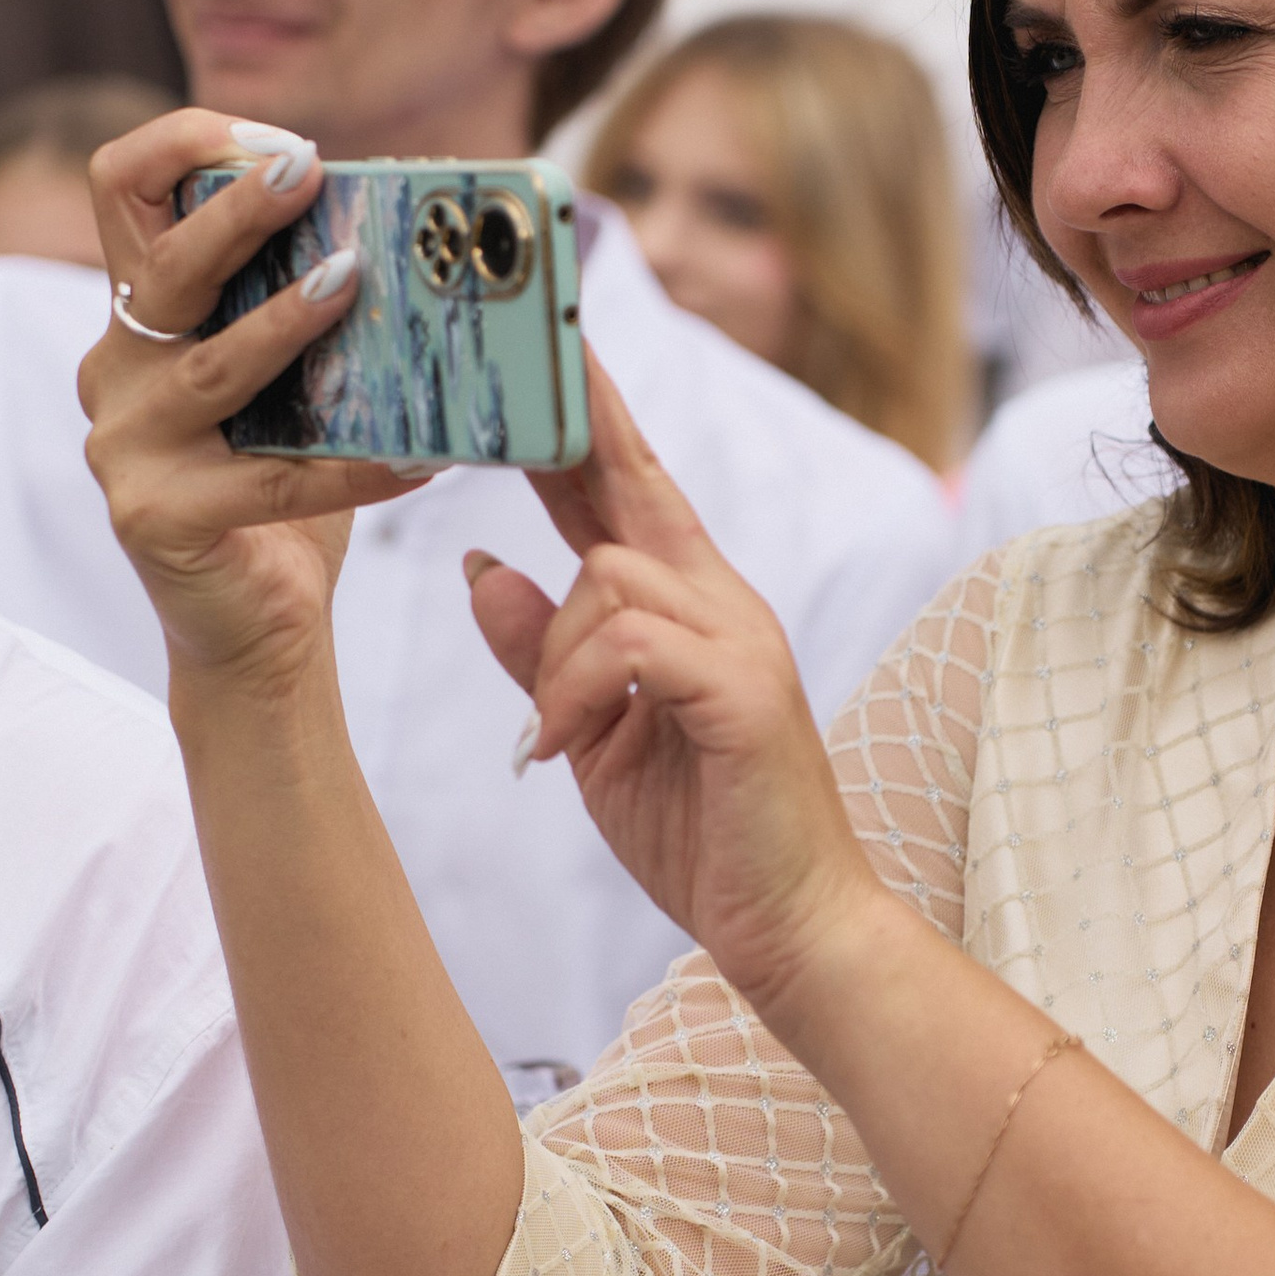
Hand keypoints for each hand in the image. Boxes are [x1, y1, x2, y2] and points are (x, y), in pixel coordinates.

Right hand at [79, 109, 426, 693]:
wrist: (260, 630)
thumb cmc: (285, 493)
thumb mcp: (293, 386)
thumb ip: (312, 309)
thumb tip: (412, 230)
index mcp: (141, 319)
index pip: (121, 189)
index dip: (185, 144)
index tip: (281, 144)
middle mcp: (114, 369)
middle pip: (163, 264)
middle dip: (237, 206)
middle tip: (310, 171)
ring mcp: (124, 445)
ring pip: (210, 364)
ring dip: (287, 320)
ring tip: (356, 284)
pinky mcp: (155, 517)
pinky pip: (268, 481)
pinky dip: (353, 468)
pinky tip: (422, 460)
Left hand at [466, 359, 887, 1032]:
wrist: (792, 928)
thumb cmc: (704, 837)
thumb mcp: (593, 736)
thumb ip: (544, 653)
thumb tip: (482, 566)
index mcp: (693, 608)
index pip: (629, 493)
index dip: (587, 422)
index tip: (547, 353)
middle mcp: (724, 603)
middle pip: (634, 486)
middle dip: (580, 420)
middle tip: (534, 347)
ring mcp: (741, 639)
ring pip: (608, 576)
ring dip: (555, 659)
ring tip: (549, 740)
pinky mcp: (742, 687)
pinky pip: (627, 645)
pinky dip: (575, 694)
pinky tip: (558, 751)